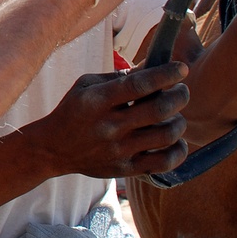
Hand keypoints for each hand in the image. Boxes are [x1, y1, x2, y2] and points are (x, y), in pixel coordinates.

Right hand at [32, 63, 189, 178]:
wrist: (53, 149)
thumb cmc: (73, 110)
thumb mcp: (87, 84)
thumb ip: (119, 77)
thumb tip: (152, 68)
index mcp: (99, 100)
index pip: (139, 85)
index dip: (166, 74)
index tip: (182, 68)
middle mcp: (110, 126)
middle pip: (159, 110)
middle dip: (179, 96)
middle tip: (183, 90)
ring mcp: (119, 150)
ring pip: (166, 136)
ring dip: (179, 122)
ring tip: (177, 115)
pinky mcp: (125, 169)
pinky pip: (163, 163)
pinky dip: (178, 151)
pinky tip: (177, 141)